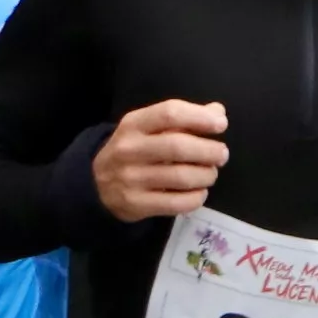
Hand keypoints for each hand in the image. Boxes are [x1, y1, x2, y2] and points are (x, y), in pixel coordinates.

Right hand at [94, 99, 231, 219]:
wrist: (96, 184)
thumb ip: (183, 119)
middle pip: (178, 146)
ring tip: (210, 173)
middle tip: (221, 154)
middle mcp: (130, 149)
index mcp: (134, 124)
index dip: (200, 117)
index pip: (170, 113)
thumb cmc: (133, 151)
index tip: (221, 124)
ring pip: (181, 176)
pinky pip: (176, 203)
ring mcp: (131, 178)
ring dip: (206, 175)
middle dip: (209, 151)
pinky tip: (199, 192)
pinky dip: (196, 198)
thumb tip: (217, 112)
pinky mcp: (136, 204)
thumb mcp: (149, 128)